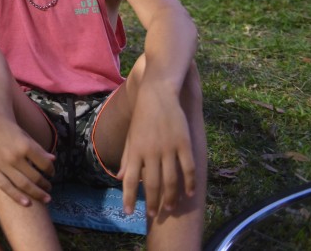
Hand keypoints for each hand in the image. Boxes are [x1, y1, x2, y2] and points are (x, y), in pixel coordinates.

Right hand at [0, 110, 55, 205]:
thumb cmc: (1, 125)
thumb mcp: (21, 132)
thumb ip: (36, 147)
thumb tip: (52, 159)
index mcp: (24, 145)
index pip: (44, 163)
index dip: (50, 170)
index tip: (51, 173)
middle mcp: (15, 157)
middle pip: (35, 177)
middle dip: (45, 184)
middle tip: (49, 188)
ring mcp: (2, 165)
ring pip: (23, 185)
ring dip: (37, 193)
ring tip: (45, 197)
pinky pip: (6, 187)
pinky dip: (18, 197)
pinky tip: (27, 203)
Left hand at [119, 88, 195, 217]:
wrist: (158, 93)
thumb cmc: (142, 117)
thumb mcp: (131, 136)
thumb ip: (128, 157)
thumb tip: (121, 177)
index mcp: (135, 150)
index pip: (129, 179)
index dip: (129, 197)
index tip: (128, 212)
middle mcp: (151, 151)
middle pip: (152, 184)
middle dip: (153, 202)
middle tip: (154, 215)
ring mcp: (168, 148)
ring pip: (171, 180)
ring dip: (171, 197)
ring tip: (170, 209)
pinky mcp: (184, 143)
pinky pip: (188, 168)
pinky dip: (189, 183)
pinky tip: (189, 193)